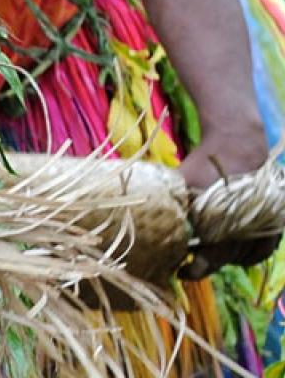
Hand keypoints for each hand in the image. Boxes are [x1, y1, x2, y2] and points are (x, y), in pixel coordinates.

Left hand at [179, 136, 281, 276]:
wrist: (237, 145)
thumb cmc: (204, 165)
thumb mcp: (180, 186)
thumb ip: (170, 210)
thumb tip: (145, 230)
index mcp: (221, 224)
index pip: (209, 261)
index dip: (193, 270)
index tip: (178, 271)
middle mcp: (247, 229)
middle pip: (227, 259)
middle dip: (207, 263)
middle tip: (190, 263)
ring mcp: (265, 226)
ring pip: (247, 256)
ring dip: (228, 258)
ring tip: (210, 251)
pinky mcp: (275, 222)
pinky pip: (263, 248)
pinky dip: (249, 252)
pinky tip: (233, 248)